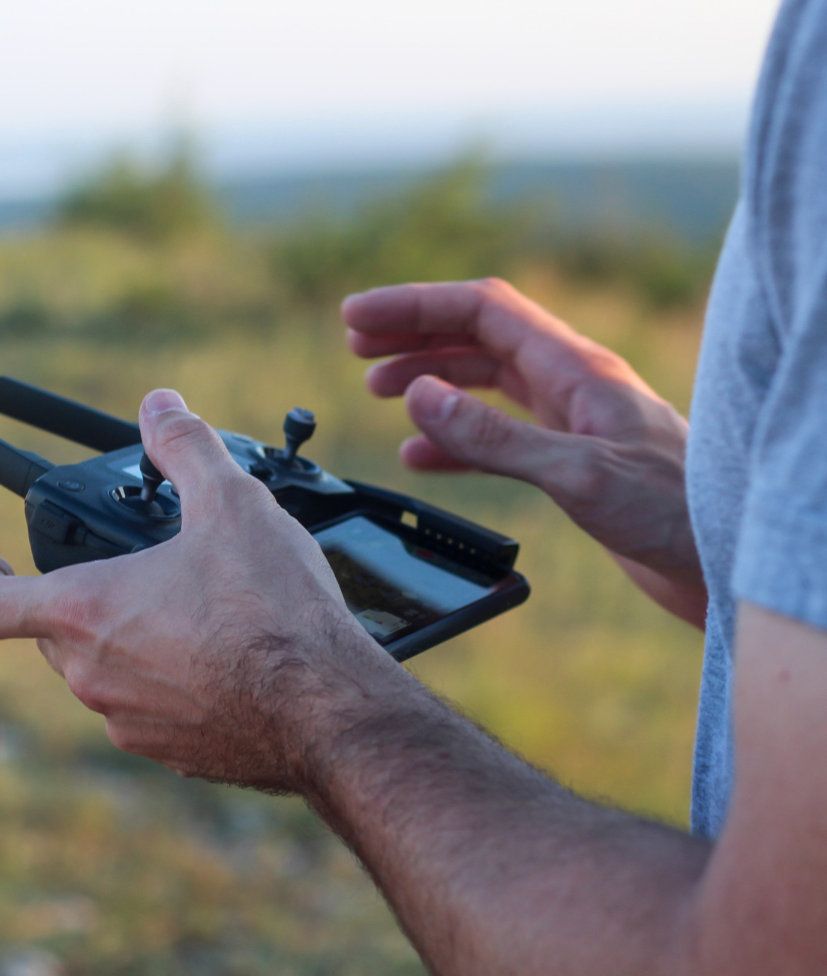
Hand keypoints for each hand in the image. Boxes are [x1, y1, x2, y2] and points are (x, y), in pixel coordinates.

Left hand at [0, 389, 399, 789]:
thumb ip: (185, 447)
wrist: (326, 709)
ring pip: (103, 677)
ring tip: (187, 614)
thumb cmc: (271, 610)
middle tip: (128, 574)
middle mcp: (92, 676)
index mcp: (84, 612)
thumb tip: (161, 406)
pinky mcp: (171, 755)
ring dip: (128, 645)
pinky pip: (149, 713)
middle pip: (51, 637)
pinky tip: (220, 662)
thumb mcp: (230, 502)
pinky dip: (168, 686)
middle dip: (78, 603)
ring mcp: (128, 722)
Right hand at [343, 278, 705, 626]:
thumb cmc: (676, 513)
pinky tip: (420, 458)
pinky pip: (497, 434)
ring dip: (429, 379)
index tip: (358, 318)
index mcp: (576, 369)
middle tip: (356, 346)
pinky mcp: (571, 462)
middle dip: (415, 333)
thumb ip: (494, 437)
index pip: (483, 311)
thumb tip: (420, 396)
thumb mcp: (577, 473)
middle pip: (478, 336)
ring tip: (377, 389)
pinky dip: (451, 439)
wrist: (726, 562)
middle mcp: (571, 385)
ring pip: (485, 382)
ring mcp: (571, 422)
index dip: (416, 306)